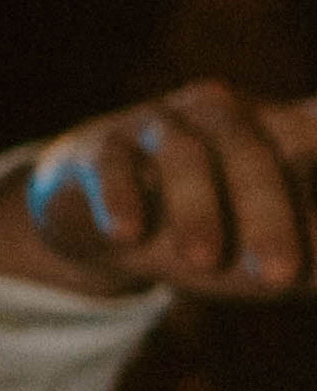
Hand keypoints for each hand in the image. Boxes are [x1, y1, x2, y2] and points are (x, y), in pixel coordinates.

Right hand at [0, 79, 316, 301]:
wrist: (95, 213)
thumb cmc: (198, 226)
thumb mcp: (255, 246)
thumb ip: (310, 259)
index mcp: (276, 129)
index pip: (312, 130)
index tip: (316, 240)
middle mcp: (222, 114)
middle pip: (251, 153)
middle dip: (268, 215)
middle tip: (281, 277)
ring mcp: (159, 125)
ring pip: (184, 154)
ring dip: (196, 209)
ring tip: (203, 264)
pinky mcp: (101, 147)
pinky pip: (111, 164)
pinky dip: (120, 198)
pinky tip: (126, 235)